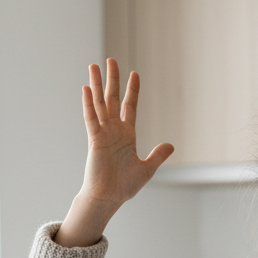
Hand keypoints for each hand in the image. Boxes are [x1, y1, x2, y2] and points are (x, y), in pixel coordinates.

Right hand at [55, 59, 173, 247]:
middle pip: (112, 99)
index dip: (132, 91)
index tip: (134, 74)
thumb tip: (171, 145)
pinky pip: (90, 118)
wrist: (109, 197)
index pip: (129, 107)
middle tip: (111, 60)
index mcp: (127, 135)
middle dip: (112, 80)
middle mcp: (114, 130)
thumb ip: (158, 155)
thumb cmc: (125, 186)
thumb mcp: (147, 169)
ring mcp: (103, 133)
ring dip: (97, 85)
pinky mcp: (94, 139)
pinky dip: (88, 104)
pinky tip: (86, 88)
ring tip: (94, 66)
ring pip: (99, 104)